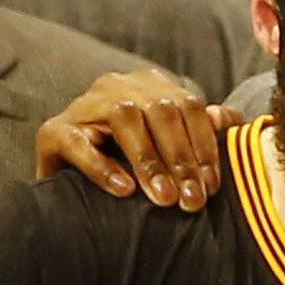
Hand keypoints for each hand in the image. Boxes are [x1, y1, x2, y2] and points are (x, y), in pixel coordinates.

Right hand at [34, 69, 237, 209]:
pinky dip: (103, 167)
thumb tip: (230, 120)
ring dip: (149, 161)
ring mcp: (84, 105)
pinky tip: (124, 191)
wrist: (64, 175)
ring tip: (164, 198)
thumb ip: (195, 128)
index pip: (188, 107)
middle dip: (180, 159)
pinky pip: (79, 144)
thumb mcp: (163, 143)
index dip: (204, 145)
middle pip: (161, 111)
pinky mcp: (54, 131)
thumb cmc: (121, 159)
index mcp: (149, 84)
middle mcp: (118, 85)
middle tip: (191, 200)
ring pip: (125, 119)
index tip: (212, 186)